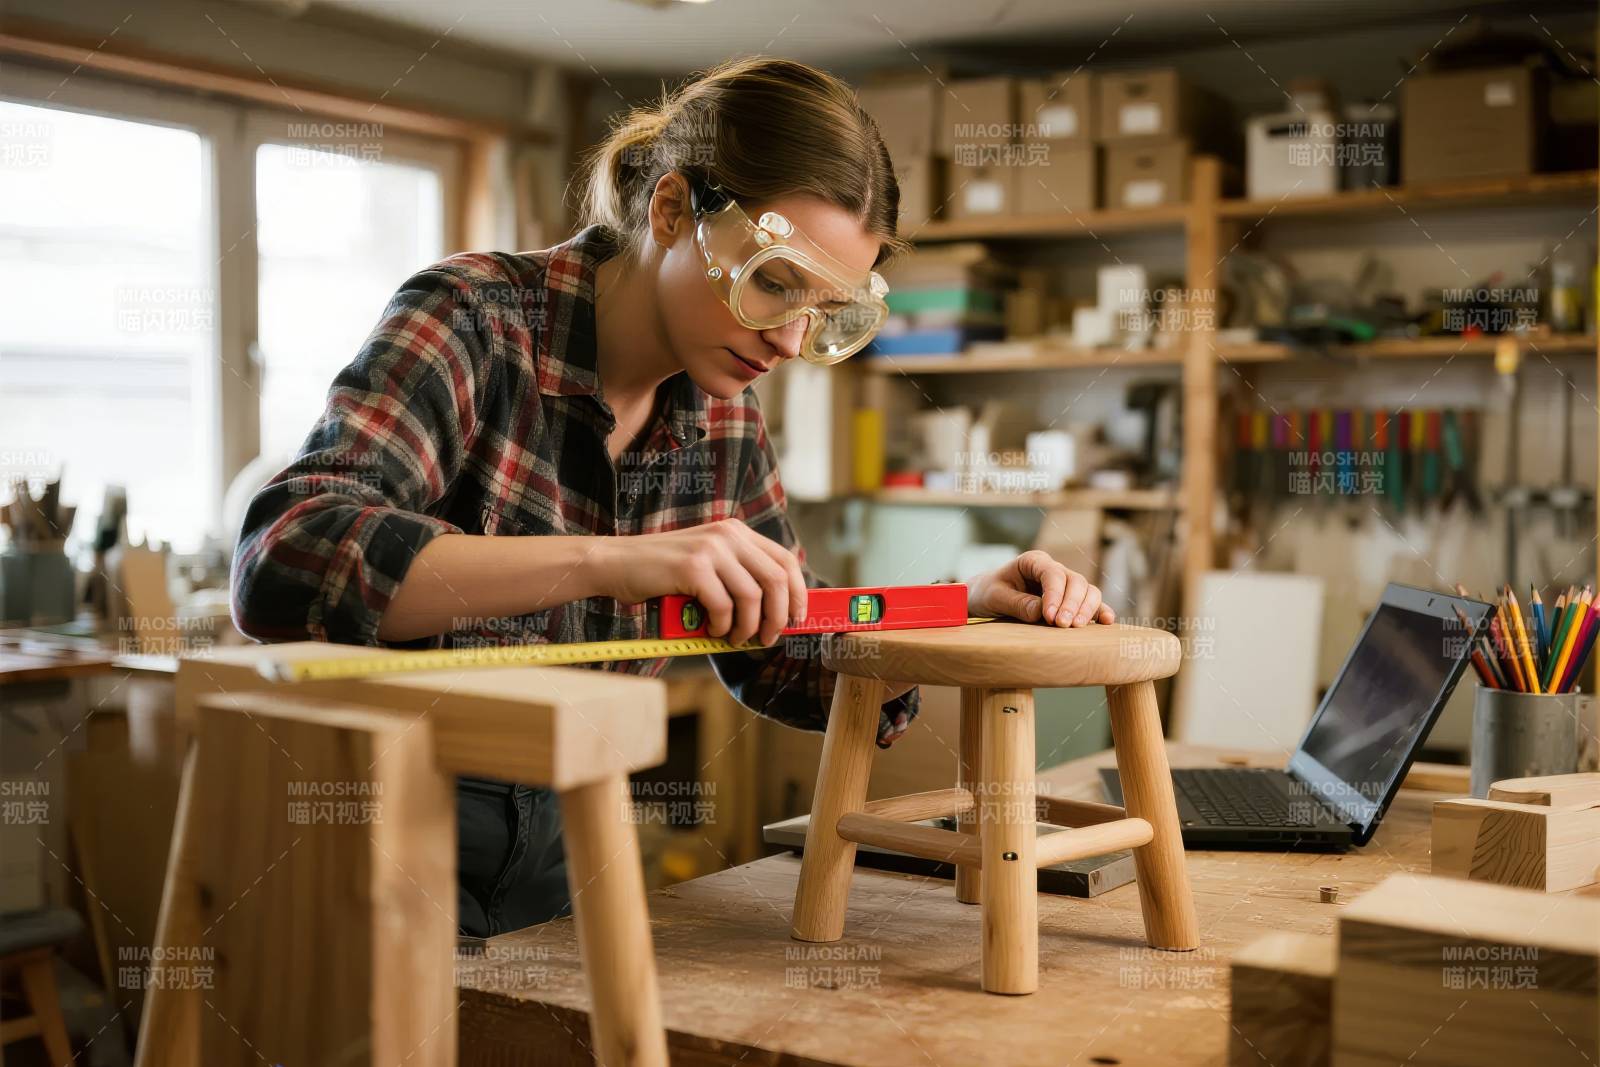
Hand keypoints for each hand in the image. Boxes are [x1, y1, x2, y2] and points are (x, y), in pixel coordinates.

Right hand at [587, 519, 806, 646]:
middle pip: (777, 579)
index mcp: (736, 532)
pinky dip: (722, 626)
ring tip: (735, 638)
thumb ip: (738, 578)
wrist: (616, 563)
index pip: (786, 560)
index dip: (798, 593)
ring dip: (748, 627)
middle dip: (779, 616)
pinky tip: (712, 630)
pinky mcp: (693, 567)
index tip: (797, 619)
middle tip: (768, 638)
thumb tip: (777, 614)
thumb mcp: (707, 565)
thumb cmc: (662, 573)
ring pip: (753, 597)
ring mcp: (711, 549)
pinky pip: (724, 606)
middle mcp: (728, 535)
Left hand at [964, 549, 1114, 627]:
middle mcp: (1053, 569)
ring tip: (1076, 627)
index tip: (1049, 617)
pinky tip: (1106, 621)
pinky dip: (1100, 611)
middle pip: (1075, 581)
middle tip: (1063, 625)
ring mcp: (1065, 585)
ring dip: (1087, 608)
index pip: (1052, 573)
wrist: (986, 597)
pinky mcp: (1070, 601)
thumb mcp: (995, 597)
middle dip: (1072, 603)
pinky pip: (1091, 603)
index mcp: (1033, 561)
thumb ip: (1017, 603)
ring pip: (1088, 590)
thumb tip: (1041, 613)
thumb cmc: (988, 593)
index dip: (1055, 595)